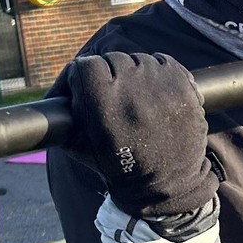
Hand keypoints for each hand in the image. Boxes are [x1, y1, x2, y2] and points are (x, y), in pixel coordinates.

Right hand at [57, 49, 214, 220]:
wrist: (165, 183)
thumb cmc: (117, 165)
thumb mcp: (78, 144)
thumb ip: (64, 112)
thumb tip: (59, 88)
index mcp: (103, 102)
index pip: (85, 65)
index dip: (82, 76)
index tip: (86, 88)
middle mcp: (132, 88)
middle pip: (112, 60)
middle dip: (109, 76)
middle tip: (113, 98)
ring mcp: (161, 84)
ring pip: (139, 60)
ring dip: (134, 76)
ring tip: (136, 101)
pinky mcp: (183, 84)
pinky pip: (163, 62)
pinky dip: (158, 74)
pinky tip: (154, 95)